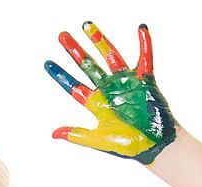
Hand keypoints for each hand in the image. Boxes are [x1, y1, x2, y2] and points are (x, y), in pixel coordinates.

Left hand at [44, 21, 177, 164]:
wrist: (155, 146)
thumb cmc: (128, 145)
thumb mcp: (98, 140)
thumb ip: (77, 135)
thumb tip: (54, 134)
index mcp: (97, 103)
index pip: (74, 86)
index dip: (61, 75)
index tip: (47, 63)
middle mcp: (109, 89)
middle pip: (88, 65)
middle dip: (75, 51)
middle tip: (62, 36)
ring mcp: (126, 82)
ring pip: (110, 56)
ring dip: (99, 40)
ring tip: (86, 25)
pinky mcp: (145, 80)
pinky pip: (145, 58)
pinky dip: (145, 45)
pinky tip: (141, 29)